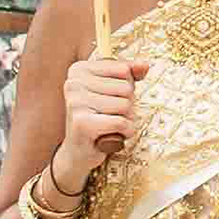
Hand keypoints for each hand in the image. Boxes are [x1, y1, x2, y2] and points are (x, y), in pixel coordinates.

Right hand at [55, 50, 141, 171]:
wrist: (78, 152)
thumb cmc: (98, 118)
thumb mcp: (112, 91)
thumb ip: (129, 74)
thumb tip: (145, 65)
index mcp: (79, 70)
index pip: (123, 69)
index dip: (126, 87)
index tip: (109, 99)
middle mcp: (73, 83)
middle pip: (126, 87)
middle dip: (127, 105)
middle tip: (109, 116)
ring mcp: (76, 103)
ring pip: (126, 105)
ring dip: (126, 120)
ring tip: (110, 126)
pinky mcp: (82, 123)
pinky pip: (121, 123)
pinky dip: (125, 132)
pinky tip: (112, 137)